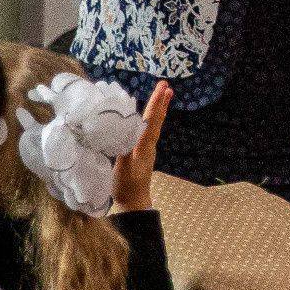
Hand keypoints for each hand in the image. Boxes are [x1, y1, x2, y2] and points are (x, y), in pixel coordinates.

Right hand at [112, 80, 170, 212]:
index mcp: (144, 145)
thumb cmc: (126, 186)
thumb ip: (124, 149)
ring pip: (154, 125)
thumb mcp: (123, 167)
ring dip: (158, 109)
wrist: (133, 204)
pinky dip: (150, 120)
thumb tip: (125, 129)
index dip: (156, 103)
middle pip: (156, 120)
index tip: (163, 88)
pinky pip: (148, 131)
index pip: (151, 120)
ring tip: (164, 95)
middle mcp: (148, 145)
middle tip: (167, 85)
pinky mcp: (142, 153)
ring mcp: (146, 149)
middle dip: (160, 102)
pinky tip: (148, 118)